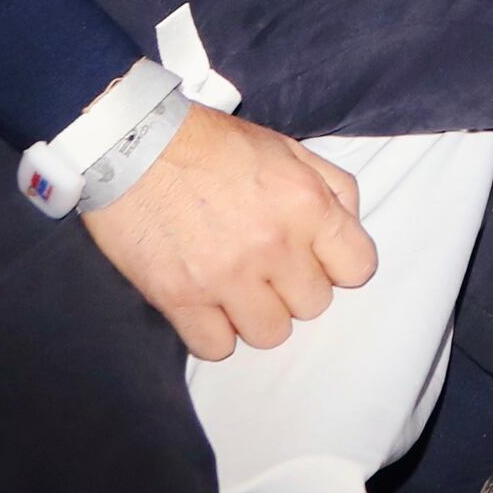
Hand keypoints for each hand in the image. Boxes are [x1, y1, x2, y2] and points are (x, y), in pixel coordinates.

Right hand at [81, 108, 374, 359]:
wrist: (135, 147)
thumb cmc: (213, 144)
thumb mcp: (290, 148)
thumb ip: (333, 188)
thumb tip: (348, 228)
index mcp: (307, 204)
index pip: (358, 268)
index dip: (340, 264)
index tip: (318, 257)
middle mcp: (273, 246)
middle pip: (314, 305)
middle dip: (296, 288)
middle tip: (271, 268)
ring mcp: (226, 277)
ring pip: (271, 335)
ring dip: (259, 316)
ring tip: (239, 289)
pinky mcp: (179, 298)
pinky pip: (216, 348)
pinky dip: (216, 335)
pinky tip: (209, 308)